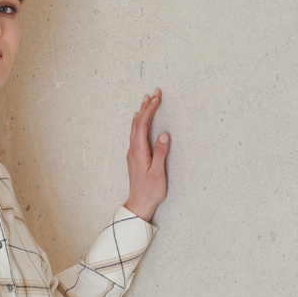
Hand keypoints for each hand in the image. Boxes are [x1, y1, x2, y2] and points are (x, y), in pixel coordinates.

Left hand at [124, 87, 169, 221]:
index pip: (143, 124)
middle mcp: (133, 150)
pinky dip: (139, 122)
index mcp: (139, 151)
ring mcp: (132, 153)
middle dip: (146, 106)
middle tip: (154, 92)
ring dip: (142, 113)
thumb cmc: (150, 191)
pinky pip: (135, 134)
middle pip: (138, 123)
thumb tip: (164, 135)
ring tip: (147, 100)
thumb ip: (161, 153)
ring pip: (135, 128)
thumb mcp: (158, 173)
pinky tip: (138, 120)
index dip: (150, 109)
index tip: (157, 97)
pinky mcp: (135, 157)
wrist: (139, 204)